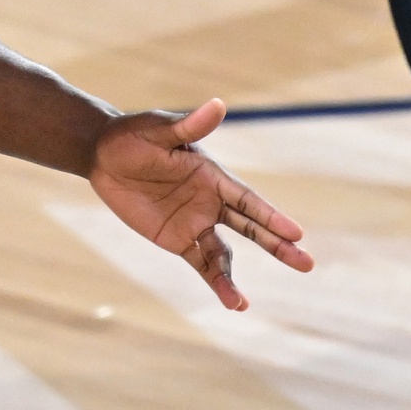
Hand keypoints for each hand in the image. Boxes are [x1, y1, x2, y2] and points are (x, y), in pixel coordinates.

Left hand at [88, 99, 313, 312]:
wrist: (103, 155)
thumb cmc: (133, 135)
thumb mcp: (158, 130)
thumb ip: (188, 125)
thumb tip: (217, 105)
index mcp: (213, 175)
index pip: (248, 200)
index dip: (271, 217)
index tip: (296, 233)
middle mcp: (211, 202)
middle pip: (251, 228)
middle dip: (278, 245)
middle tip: (306, 263)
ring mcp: (196, 223)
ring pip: (225, 255)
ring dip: (232, 278)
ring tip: (241, 304)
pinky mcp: (178, 240)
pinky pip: (201, 264)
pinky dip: (217, 282)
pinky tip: (233, 302)